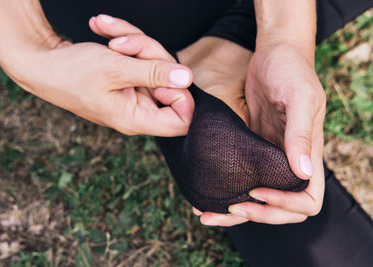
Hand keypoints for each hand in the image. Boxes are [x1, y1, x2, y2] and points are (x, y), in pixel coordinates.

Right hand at [89, 15, 256, 225]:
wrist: (41, 63)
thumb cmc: (71, 71)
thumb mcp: (115, 69)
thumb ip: (154, 73)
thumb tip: (187, 78)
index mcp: (136, 119)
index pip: (182, 121)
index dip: (182, 96)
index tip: (164, 74)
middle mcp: (137, 110)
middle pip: (169, 83)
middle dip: (150, 54)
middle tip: (122, 44)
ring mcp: (133, 94)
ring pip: (155, 65)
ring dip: (134, 41)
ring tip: (107, 33)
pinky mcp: (127, 79)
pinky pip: (140, 59)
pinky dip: (125, 40)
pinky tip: (103, 29)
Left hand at [198, 40, 325, 225]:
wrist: (274, 55)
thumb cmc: (292, 71)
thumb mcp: (300, 98)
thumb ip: (301, 134)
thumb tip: (303, 173)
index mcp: (307, 155)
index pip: (307, 200)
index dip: (284, 204)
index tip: (257, 191)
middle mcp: (288, 162)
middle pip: (280, 208)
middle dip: (257, 215)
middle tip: (229, 207)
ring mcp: (268, 158)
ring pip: (257, 199)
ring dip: (235, 212)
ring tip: (206, 214)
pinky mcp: (250, 149)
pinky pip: (241, 178)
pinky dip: (225, 191)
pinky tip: (205, 194)